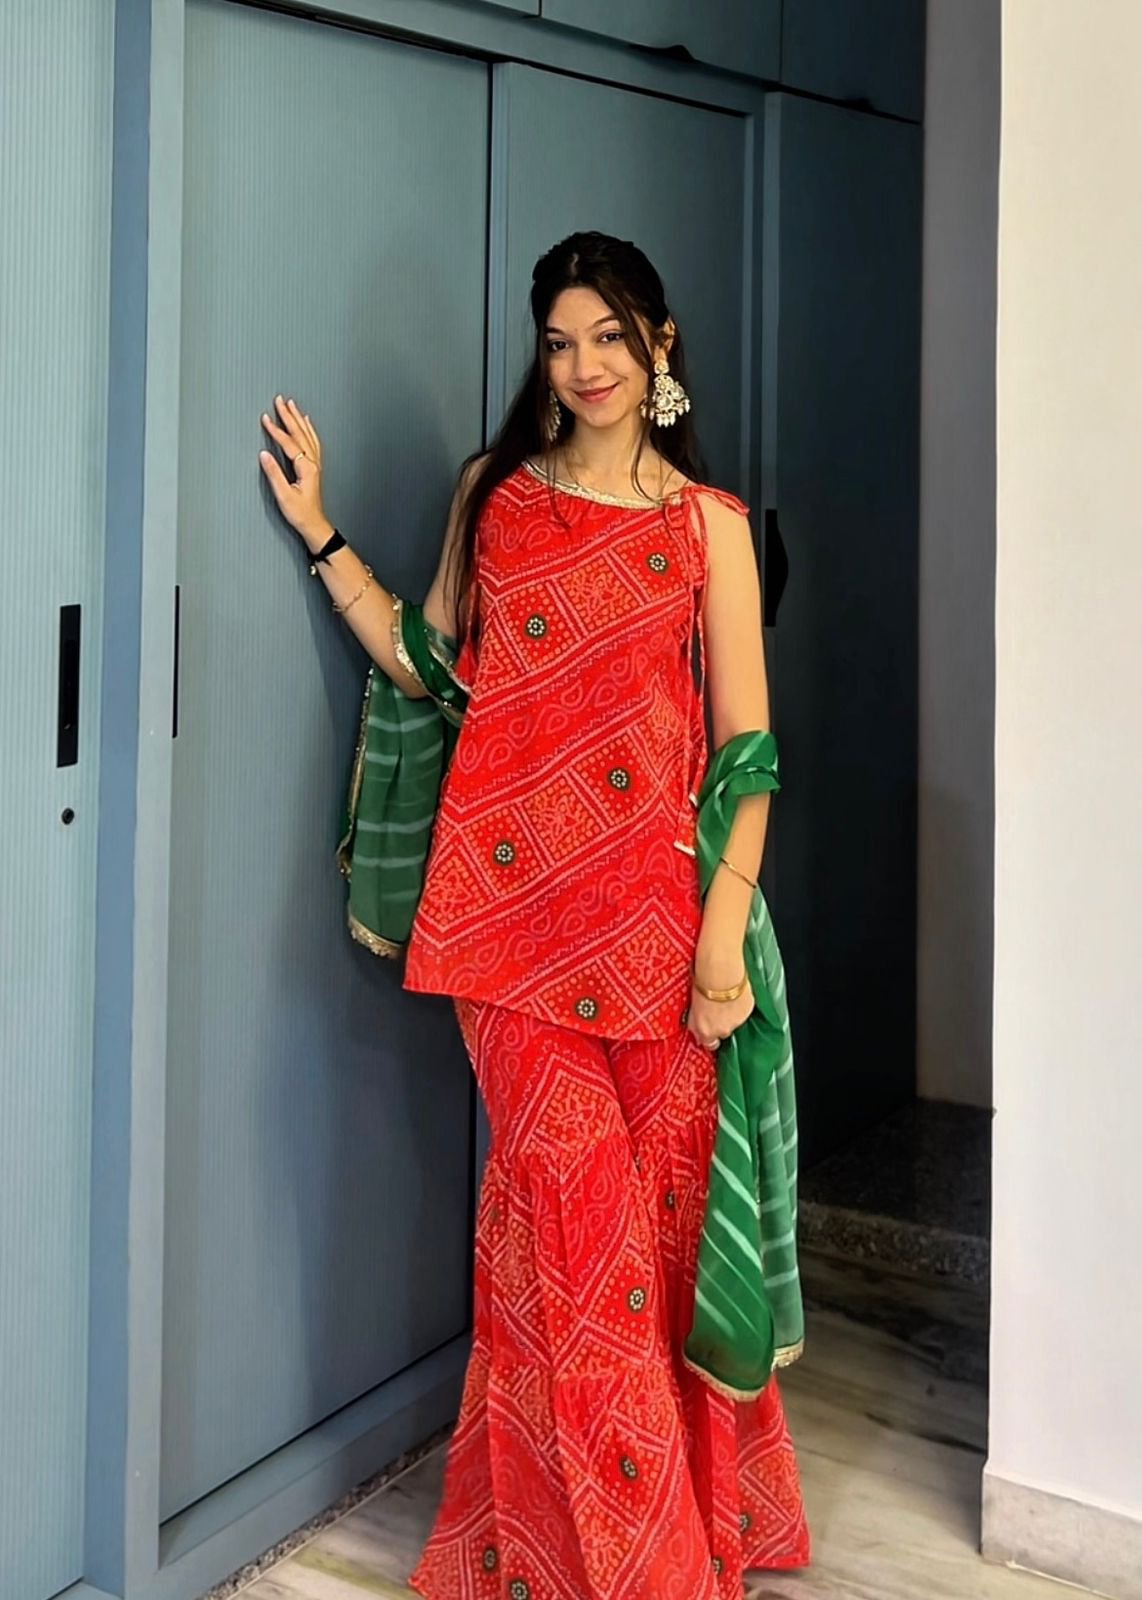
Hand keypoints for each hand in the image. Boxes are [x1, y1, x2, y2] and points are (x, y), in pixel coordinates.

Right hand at [258, 395, 328, 549]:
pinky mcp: (314, 467)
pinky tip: (305, 423)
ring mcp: (315, 464)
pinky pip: (312, 441)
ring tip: (291, 405)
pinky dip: (308, 429)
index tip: (266, 419)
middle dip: (289, 416)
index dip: (276, 430)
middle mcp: (313, 463)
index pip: (289, 443)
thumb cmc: (301, 513)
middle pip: (300, 433)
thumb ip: (274, 474)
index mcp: (306, 467)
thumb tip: (264, 455)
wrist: (314, 525)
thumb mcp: (284, 495)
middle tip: (279, 401)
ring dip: (298, 419)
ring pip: (307, 435)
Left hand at [685, 968, 754, 1051]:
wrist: (720, 974)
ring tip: (725, 998)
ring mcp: (736, 1022)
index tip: (708, 1031)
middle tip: (716, 1008)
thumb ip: (696, 1024)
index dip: (709, 1037)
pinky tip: (734, 994)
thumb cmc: (703, 986)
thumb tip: (697, 1032)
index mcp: (706, 1031)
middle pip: (722, 1032)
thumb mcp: (693, 1008)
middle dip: (720, 1023)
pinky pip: (744, 1012)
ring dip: (731, 1014)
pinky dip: (740, 1006)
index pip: (709, 1044)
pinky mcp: (747, 1011)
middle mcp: (722, 1030)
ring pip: (734, 1022)